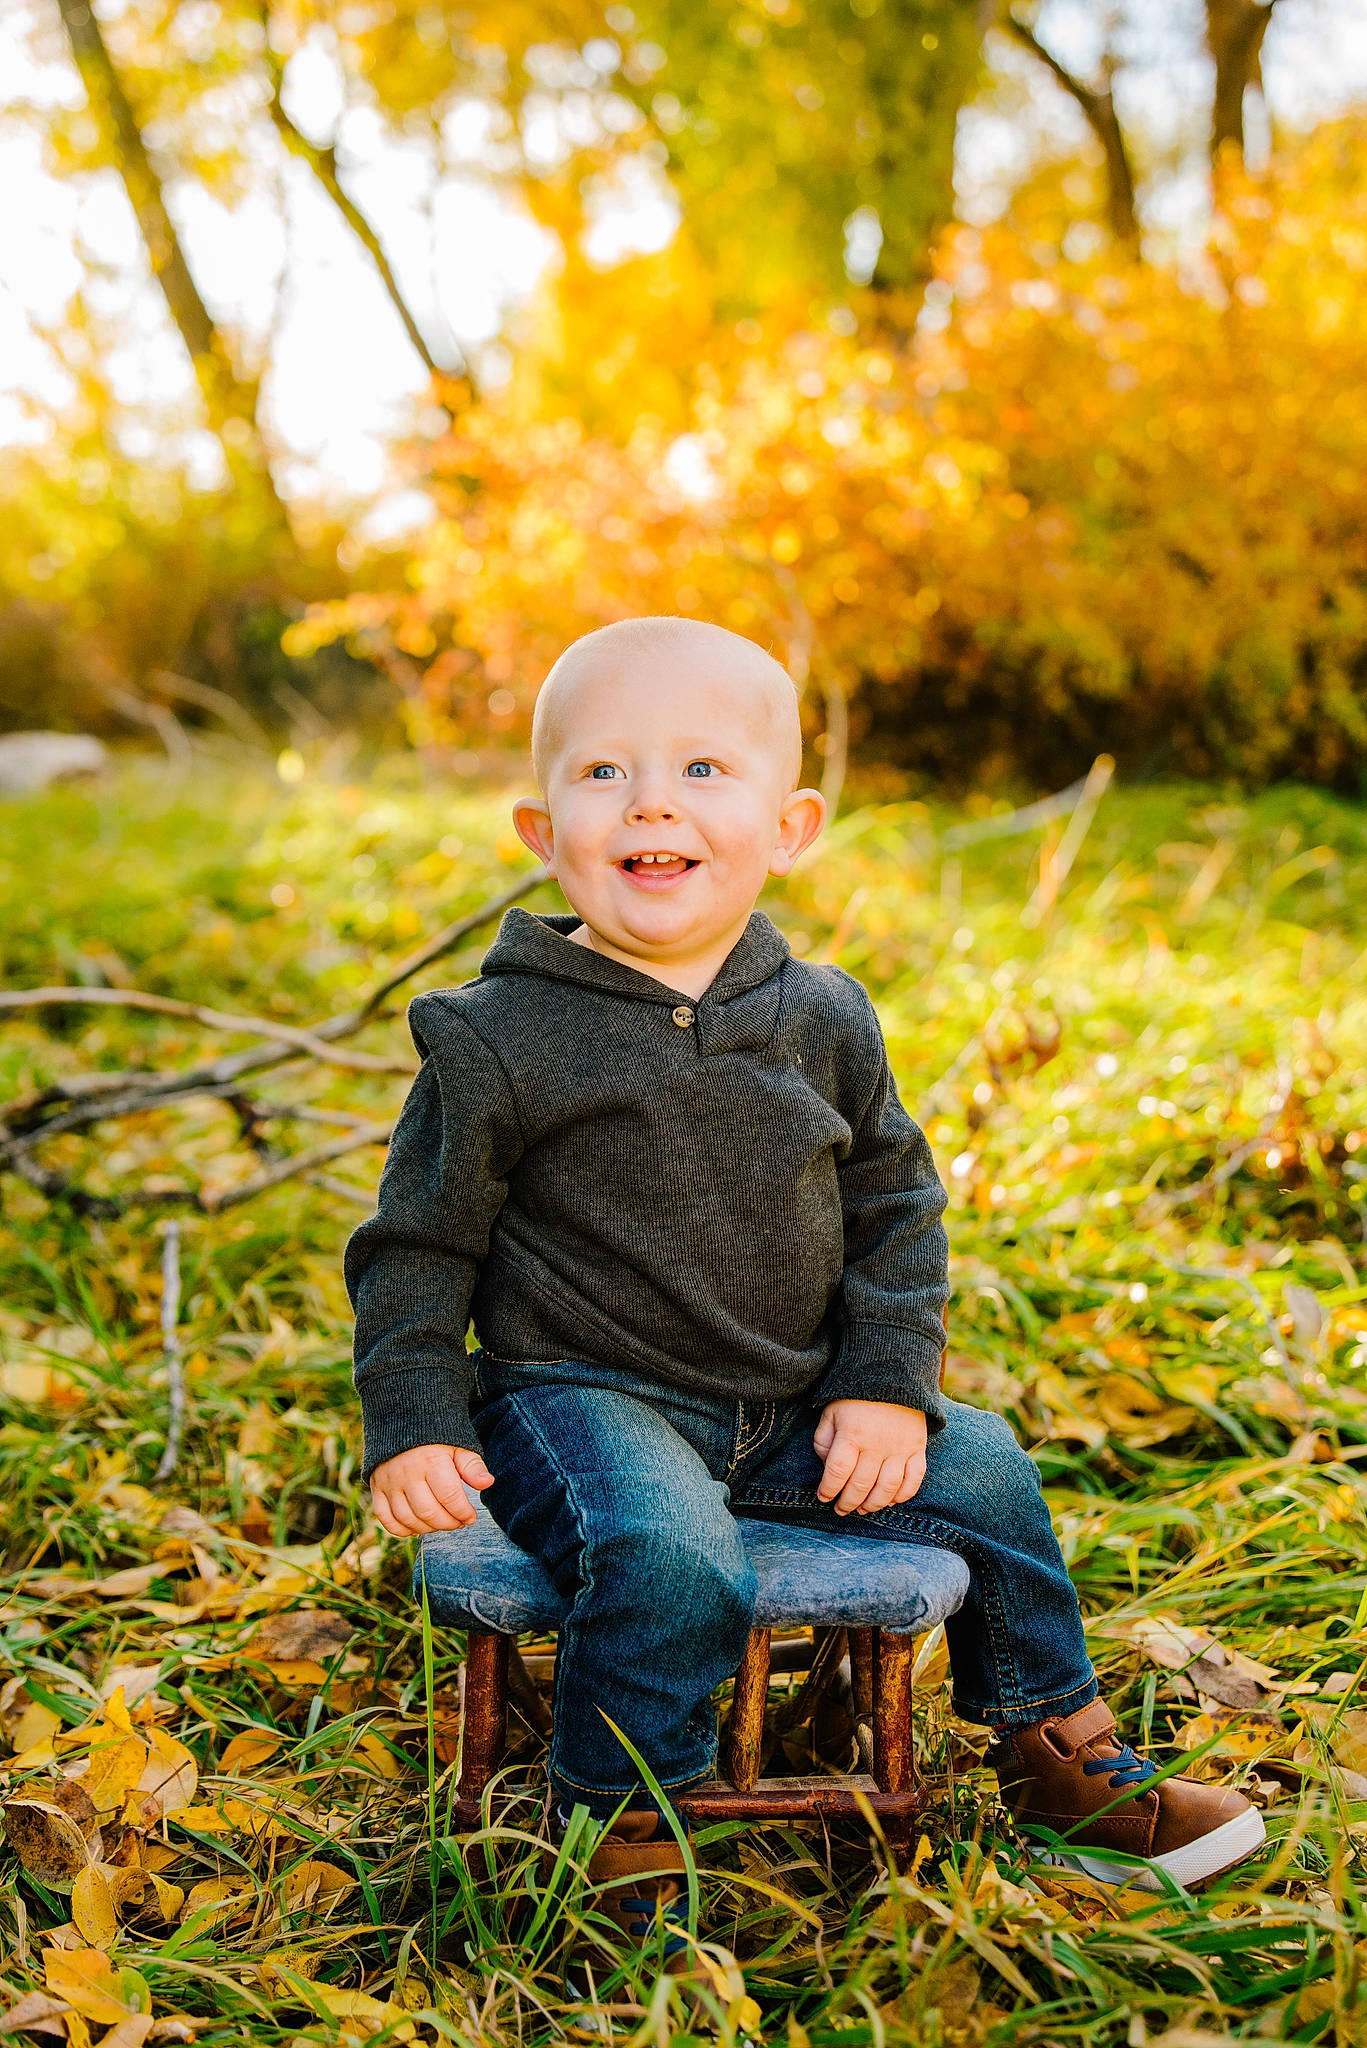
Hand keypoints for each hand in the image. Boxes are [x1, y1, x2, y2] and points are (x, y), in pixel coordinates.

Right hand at [369, 1445, 493, 1536]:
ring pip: (408, 1519)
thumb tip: (487, 1483)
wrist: (402, 1418)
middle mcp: (407, 1474)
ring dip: (428, 1528)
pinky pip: (385, 1518)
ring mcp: (389, 1482)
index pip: (450, 1497)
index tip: (471, 1517)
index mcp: (431, 1461)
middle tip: (459, 1522)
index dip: (463, 1512)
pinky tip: (417, 1527)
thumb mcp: (459, 1444)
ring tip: (442, 1523)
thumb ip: (472, 1465)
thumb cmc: (437, 1435)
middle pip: (428, 1512)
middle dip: (448, 1523)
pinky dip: (400, 1529)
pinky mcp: (377, 1487)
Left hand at [813, 1400, 926, 1515]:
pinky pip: (914, 1479)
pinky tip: (891, 1500)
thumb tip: (828, 1468)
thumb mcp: (831, 1413)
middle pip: (861, 1485)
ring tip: (862, 1509)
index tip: (823, 1497)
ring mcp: (900, 1447)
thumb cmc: (856, 1397)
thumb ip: (823, 1441)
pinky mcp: (917, 1448)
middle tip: (841, 1510)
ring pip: (887, 1488)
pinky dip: (903, 1495)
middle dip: (847, 1503)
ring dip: (873, 1505)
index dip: (828, 1489)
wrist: (893, 1374)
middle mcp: (877, 1443)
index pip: (837, 1472)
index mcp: (852, 1433)